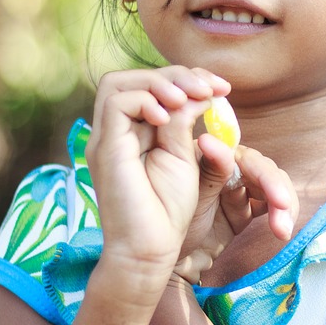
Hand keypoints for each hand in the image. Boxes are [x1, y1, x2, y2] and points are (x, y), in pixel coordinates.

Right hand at [85, 66, 229, 301]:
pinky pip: (116, 102)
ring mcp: (105, 139)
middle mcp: (114, 132)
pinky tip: (169, 116)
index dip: (184, 78)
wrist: (149, 250)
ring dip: (160, 82)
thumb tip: (199, 91)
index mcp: (132, 132)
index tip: (220, 88)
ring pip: (118, 82)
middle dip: (175, 74)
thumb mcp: (184, 156)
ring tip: (189, 98)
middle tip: (209, 89)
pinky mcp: (105, 148)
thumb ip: (184, 123)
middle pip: (132, 78)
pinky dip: (146, 99)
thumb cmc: (168, 211)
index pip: (149, 85)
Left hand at [173, 138, 297, 284]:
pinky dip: (282, 214)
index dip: (263, 174)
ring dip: (284, 207)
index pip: (247, 158)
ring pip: (274, 187)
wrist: (160, 257)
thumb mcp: (185, 195)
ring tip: (282, 231)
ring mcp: (239, 188)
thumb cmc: (164, 221)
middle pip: (265, 171)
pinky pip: (273, 205)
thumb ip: (206, 169)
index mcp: (211, 156)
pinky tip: (282, 230)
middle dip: (278, 192)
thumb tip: (211, 138)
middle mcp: (228, 167)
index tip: (276, 199)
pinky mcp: (247, 209)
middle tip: (282, 216)